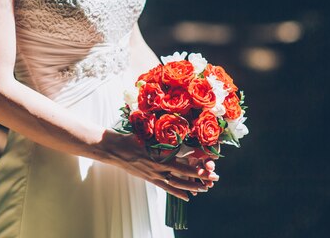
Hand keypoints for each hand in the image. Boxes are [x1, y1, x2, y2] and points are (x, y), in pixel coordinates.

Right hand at [101, 132, 219, 201]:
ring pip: (177, 183)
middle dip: (201, 176)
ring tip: (205, 189)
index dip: (197, 161)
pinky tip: (187, 197)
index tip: (210, 162)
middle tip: (215, 177)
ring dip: (192, 186)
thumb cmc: (131, 137)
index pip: (184, 159)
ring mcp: (154, 174)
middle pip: (184, 173)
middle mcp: (159, 165)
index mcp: (160, 152)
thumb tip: (176, 131)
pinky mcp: (150, 179)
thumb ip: (162, 135)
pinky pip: (166, 188)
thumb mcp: (148, 133)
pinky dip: (178, 193)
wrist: (114, 148)